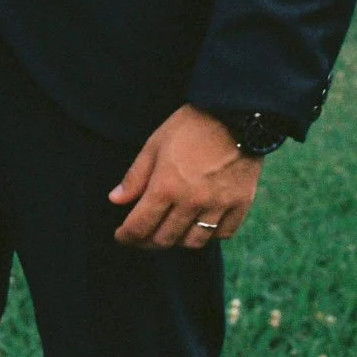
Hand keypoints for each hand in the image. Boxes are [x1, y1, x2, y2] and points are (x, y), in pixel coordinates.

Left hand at [108, 104, 262, 248]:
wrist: (235, 114)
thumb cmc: (190, 126)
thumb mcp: (155, 144)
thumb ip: (135, 176)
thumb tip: (115, 200)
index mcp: (166, 186)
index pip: (140, 226)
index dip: (126, 236)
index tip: (121, 236)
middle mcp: (191, 202)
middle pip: (165, 239)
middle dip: (147, 242)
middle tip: (141, 238)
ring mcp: (218, 206)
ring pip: (194, 242)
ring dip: (178, 241)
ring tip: (170, 232)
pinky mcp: (240, 204)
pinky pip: (223, 234)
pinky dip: (210, 235)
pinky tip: (201, 225)